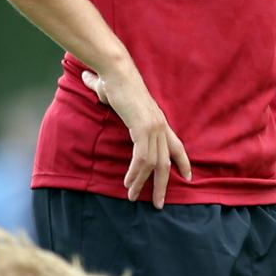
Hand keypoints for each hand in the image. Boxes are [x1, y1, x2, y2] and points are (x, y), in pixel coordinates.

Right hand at [81, 69, 191, 207]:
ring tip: (132, 197)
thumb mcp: (112, 94)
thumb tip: (87, 80)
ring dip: (142, 183)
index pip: (177, 145)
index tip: (188, 177)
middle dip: (162, 185)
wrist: (116, 71)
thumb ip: (103, 92)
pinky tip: (128, 183)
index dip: (183, 162)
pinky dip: (136, 172)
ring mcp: (154, 128)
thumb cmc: (114, 81)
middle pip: (166, 163)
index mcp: (159, 121)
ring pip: (153, 164)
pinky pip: (142, 158)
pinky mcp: (143, 129)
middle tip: (159, 204)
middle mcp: (161, 126)